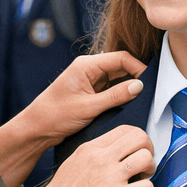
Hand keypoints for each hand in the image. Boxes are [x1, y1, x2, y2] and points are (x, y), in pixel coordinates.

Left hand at [0, 51, 146, 186]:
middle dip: (135, 79)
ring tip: (140, 101)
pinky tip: (127, 105)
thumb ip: (116, 96)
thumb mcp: (89, 107)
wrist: (36, 128)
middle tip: (149, 94)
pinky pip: (110, 88)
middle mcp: (88, 68)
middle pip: (121, 67)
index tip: (150, 84)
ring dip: (128, 88)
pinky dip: (120, 95)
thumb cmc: (56, 115)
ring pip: (117, 78)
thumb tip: (139, 86)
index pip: (121, 58)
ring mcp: (89, 79)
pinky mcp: (90, 91)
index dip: (138, 69)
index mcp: (86, 65)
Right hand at [0, 125, 154, 186]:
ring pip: (147, 158)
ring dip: (151, 170)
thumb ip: (93, 154)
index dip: (138, 140)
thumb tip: (113, 151)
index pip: (125, 129)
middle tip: (145, 164)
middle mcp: (101, 159)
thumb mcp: (73, 163)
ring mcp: (110, 178)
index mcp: (90, 149)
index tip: (137, 151)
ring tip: (142, 179)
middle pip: (140, 137)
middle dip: (149, 149)